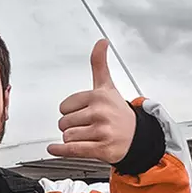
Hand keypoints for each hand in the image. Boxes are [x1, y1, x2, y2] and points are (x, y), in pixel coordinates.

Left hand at [47, 39, 136, 163]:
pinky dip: (60, 151)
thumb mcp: (107, 86)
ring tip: (89, 136)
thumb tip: (101, 41)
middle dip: (72, 126)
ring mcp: (102, 131)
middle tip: (88, 125)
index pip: (64, 107)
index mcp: (99, 96)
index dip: (70, 111)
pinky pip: (72, 149)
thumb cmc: (118, 112)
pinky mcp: (101, 149)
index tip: (83, 111)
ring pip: (67, 136)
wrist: (137, 137)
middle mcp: (101, 113)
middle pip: (64, 122)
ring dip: (73, 139)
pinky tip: (54, 148)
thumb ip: (99, 64)